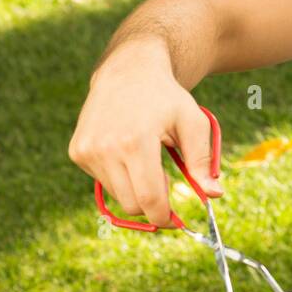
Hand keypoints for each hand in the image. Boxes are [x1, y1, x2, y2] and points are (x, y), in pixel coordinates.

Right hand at [68, 44, 222, 227]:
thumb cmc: (166, 98)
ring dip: (136, 188)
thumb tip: (214, 195)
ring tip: (147, 158)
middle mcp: (105, 147)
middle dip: (152, 204)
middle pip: (132, 204)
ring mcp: (86, 150)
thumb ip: (202, 161)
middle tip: (167, 185)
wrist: (129, 70)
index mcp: (136, 142)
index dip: (165, 217)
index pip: (149, 200)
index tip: (177, 221)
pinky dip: (119, 176)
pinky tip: (127, 150)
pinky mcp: (77, 151)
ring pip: (117, 195)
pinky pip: (103, 181)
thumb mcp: (193, 123)